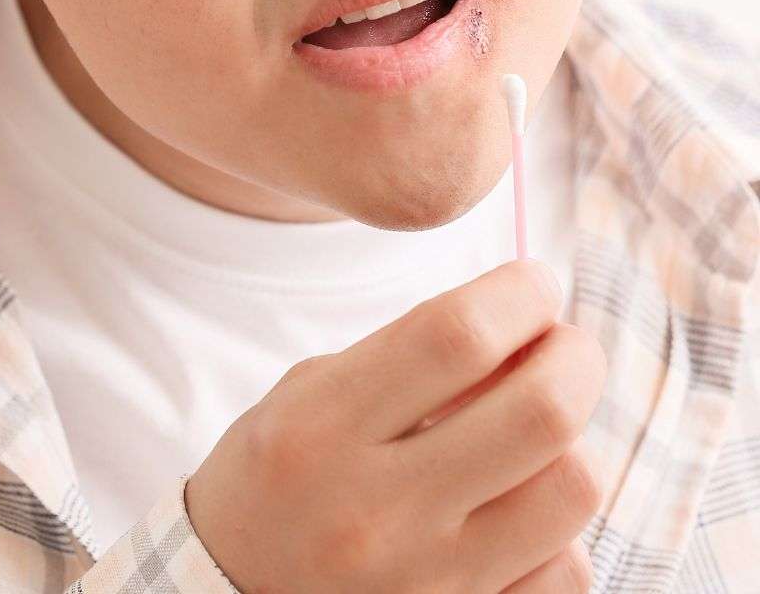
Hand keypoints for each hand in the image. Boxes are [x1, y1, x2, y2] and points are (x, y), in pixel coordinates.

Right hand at [184, 257, 606, 592]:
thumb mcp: (308, 395)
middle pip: (537, 411)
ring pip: (571, 490)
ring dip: (570, 439)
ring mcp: (427, 582)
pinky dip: (556, 523)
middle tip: (563, 344)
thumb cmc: (273, 478)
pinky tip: (515, 502)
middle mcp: (378, 509)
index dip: (518, 294)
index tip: (534, 283)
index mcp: (323, 427)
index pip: (455, 336)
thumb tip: (521, 328)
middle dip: (574, 356)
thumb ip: (405, 359)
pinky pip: (566, 567)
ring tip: (537, 428)